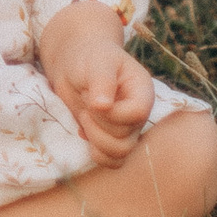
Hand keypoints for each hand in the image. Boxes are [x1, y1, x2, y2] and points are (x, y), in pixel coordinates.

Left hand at [38, 4, 153, 167]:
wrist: (75, 64)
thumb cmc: (90, 56)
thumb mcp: (97, 61)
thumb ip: (102, 82)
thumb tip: (103, 107)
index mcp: (142, 91)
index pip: (137, 114)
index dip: (112, 113)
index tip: (94, 100)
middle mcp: (138, 114)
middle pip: (125, 137)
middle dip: (98, 123)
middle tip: (85, 104)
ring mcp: (127, 128)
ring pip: (120, 153)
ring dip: (96, 140)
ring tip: (84, 118)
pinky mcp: (112, 139)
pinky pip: (112, 161)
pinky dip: (96, 152)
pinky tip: (84, 132)